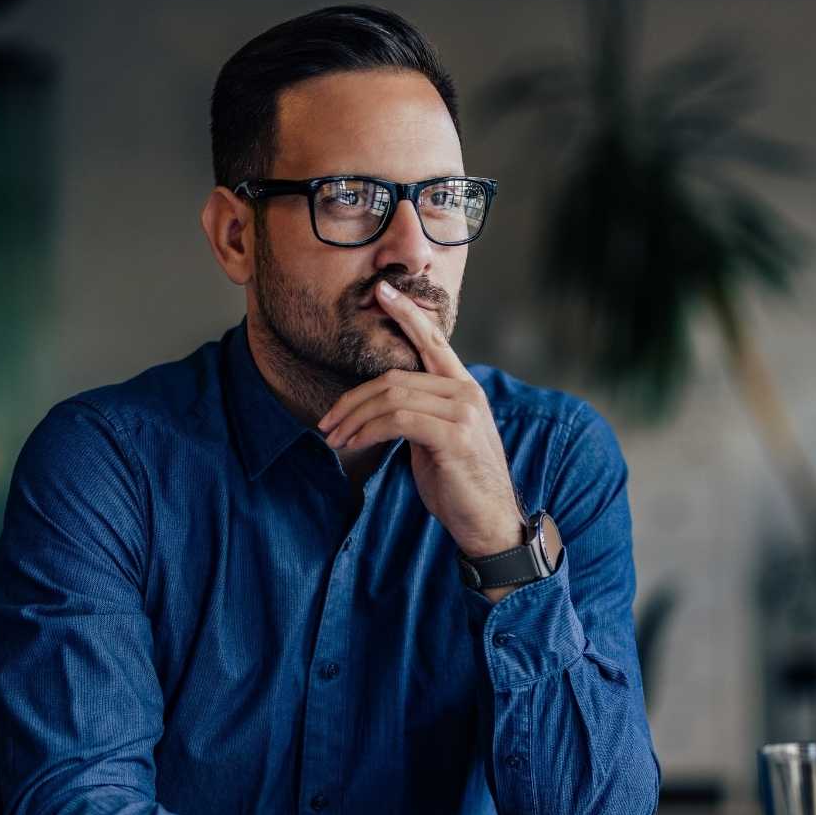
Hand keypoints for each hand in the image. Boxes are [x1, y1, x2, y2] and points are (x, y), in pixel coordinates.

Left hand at [317, 280, 524, 561]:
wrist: (489, 523)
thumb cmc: (458, 484)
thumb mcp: (438, 440)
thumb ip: (420, 413)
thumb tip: (381, 404)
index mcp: (464, 388)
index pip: (432, 341)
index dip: (406, 314)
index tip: (381, 292)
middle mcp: (467, 392)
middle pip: (395, 377)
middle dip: (352, 399)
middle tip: (326, 422)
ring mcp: (463, 412)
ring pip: (392, 396)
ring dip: (354, 418)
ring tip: (334, 438)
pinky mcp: (454, 436)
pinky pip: (398, 420)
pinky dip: (368, 430)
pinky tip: (353, 445)